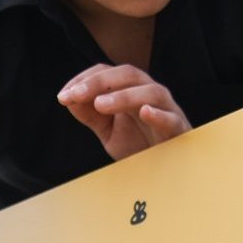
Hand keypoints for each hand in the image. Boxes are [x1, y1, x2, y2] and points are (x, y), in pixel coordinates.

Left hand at [57, 64, 191, 160]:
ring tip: (100, 105)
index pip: (108, 72)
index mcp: (131, 89)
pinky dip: (159, 114)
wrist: (163, 170)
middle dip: (99, 82)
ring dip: (124, 96)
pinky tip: (144, 113)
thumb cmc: (137, 144)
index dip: (85, 79)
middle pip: (128, 74)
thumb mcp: (107, 130)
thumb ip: (89, 114)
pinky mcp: (178, 129)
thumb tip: (67, 98)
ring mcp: (166, 109)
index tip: (64, 96)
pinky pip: (170, 118)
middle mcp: (149, 93)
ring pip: (150, 92)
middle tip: (75, 94)